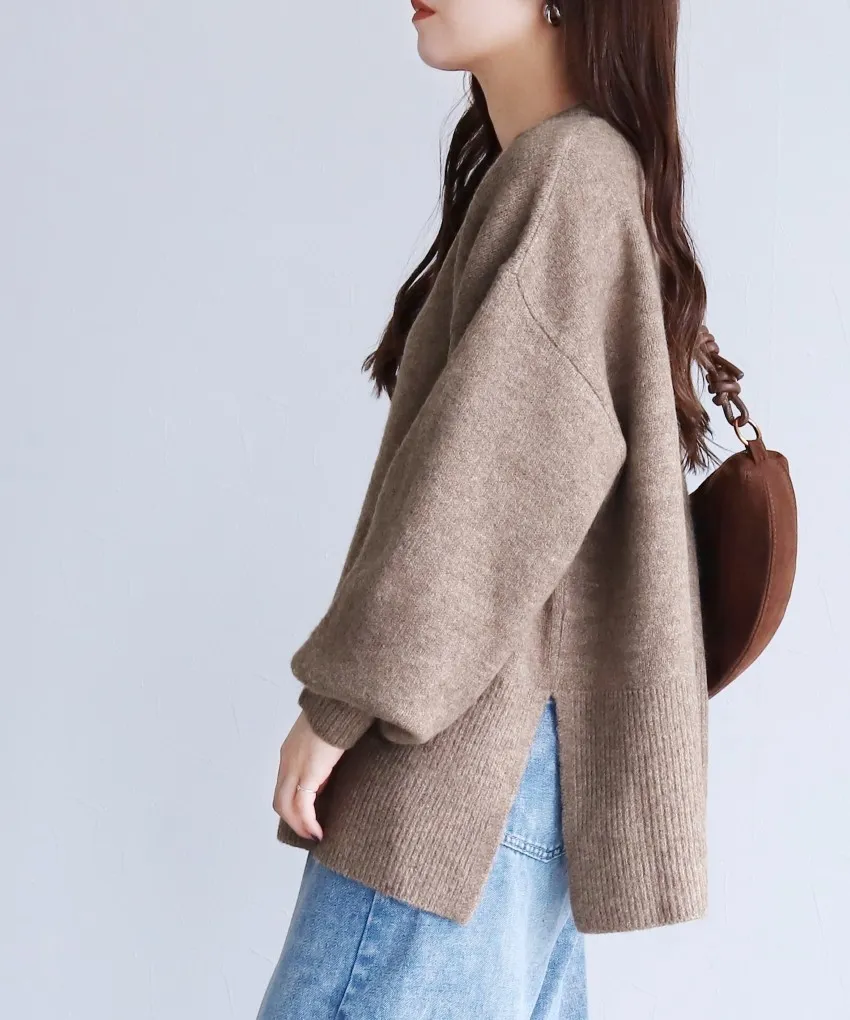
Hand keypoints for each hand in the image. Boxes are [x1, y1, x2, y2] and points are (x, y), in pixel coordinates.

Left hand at [272, 711, 344, 840]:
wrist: (342, 703)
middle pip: (280, 800)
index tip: (309, 815)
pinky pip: (302, 807)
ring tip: (313, 836)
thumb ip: (321, 756)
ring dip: (299, 825)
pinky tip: (318, 832)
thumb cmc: (339, 716)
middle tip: (308, 832)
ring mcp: (295, 767)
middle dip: (293, 820)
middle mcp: (287, 760)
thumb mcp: (325, 737)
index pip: (284, 785)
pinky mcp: (308, 774)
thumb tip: (325, 777)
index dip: (293, 803)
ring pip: (285, 807)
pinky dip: (307, 823)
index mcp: (291, 750)